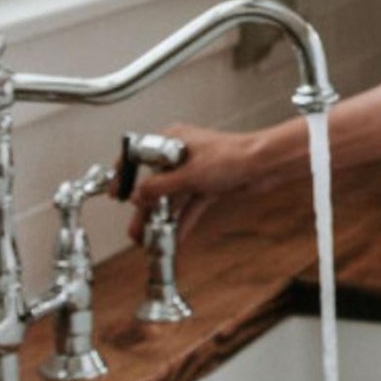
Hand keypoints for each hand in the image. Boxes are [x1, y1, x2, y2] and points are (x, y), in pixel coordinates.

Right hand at [126, 122, 262, 243]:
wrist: (264, 164)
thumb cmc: (232, 156)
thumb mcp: (189, 174)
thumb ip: (159, 187)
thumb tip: (138, 196)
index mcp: (173, 140)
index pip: (139, 155)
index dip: (126, 175)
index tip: (116, 194)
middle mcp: (182, 154)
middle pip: (155, 183)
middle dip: (145, 210)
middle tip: (135, 231)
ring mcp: (195, 170)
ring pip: (172, 198)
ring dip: (162, 219)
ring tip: (150, 241)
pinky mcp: (209, 185)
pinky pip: (189, 206)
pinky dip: (182, 221)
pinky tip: (174, 239)